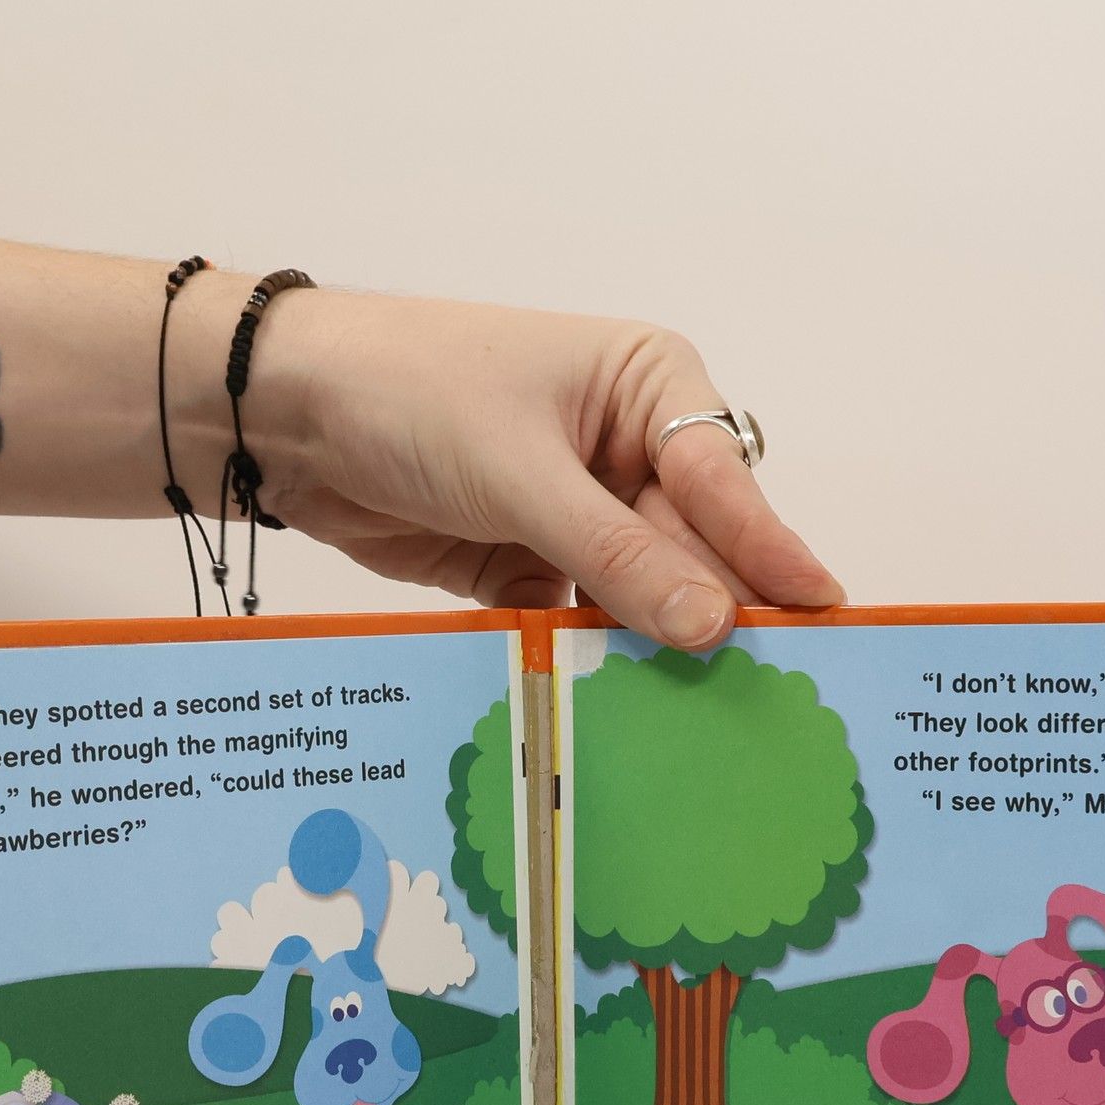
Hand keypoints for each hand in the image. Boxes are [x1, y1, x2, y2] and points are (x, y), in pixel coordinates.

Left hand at [182, 282, 844, 648]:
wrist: (286, 414)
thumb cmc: (409, 389)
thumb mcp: (521, 471)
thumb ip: (615, 554)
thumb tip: (710, 625)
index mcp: (646, 386)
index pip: (722, 478)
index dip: (768, 551)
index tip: (819, 613)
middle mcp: (626, 450)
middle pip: (691, 547)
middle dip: (712, 612)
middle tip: (762, 689)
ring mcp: (578, 514)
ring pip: (639, 596)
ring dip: (651, 649)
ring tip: (699, 718)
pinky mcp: (529, 567)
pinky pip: (579, 624)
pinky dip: (588, 661)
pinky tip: (614, 709)